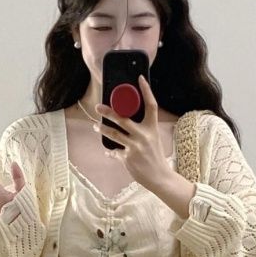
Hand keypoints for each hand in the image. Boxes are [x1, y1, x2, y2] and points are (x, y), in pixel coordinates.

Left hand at [95, 75, 168, 191]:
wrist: (159, 178)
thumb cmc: (155, 157)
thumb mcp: (153, 139)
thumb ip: (142, 130)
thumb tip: (125, 120)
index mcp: (152, 128)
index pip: (151, 105)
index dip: (146, 91)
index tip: (140, 78)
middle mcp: (144, 135)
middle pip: (123, 119)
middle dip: (108, 112)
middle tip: (98, 107)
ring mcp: (135, 147)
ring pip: (114, 134)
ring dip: (102, 129)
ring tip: (96, 126)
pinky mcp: (127, 158)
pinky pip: (114, 151)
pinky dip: (111, 151)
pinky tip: (108, 151)